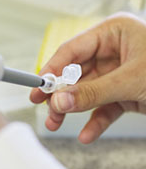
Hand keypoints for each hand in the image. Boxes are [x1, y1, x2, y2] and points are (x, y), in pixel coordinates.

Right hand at [30, 13, 145, 143]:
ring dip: (72, 111)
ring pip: (87, 92)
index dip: (53, 70)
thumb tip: (58, 102)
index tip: (38, 88)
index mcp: (113, 33)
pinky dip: (95, 121)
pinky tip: (87, 135)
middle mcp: (113, 51)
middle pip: (76, 74)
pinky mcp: (125, 93)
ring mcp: (118, 73)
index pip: (72, 50)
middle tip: (45, 110)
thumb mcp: (130, 81)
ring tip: (56, 124)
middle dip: (61, 95)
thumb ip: (92, 92)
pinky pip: (104, 107)